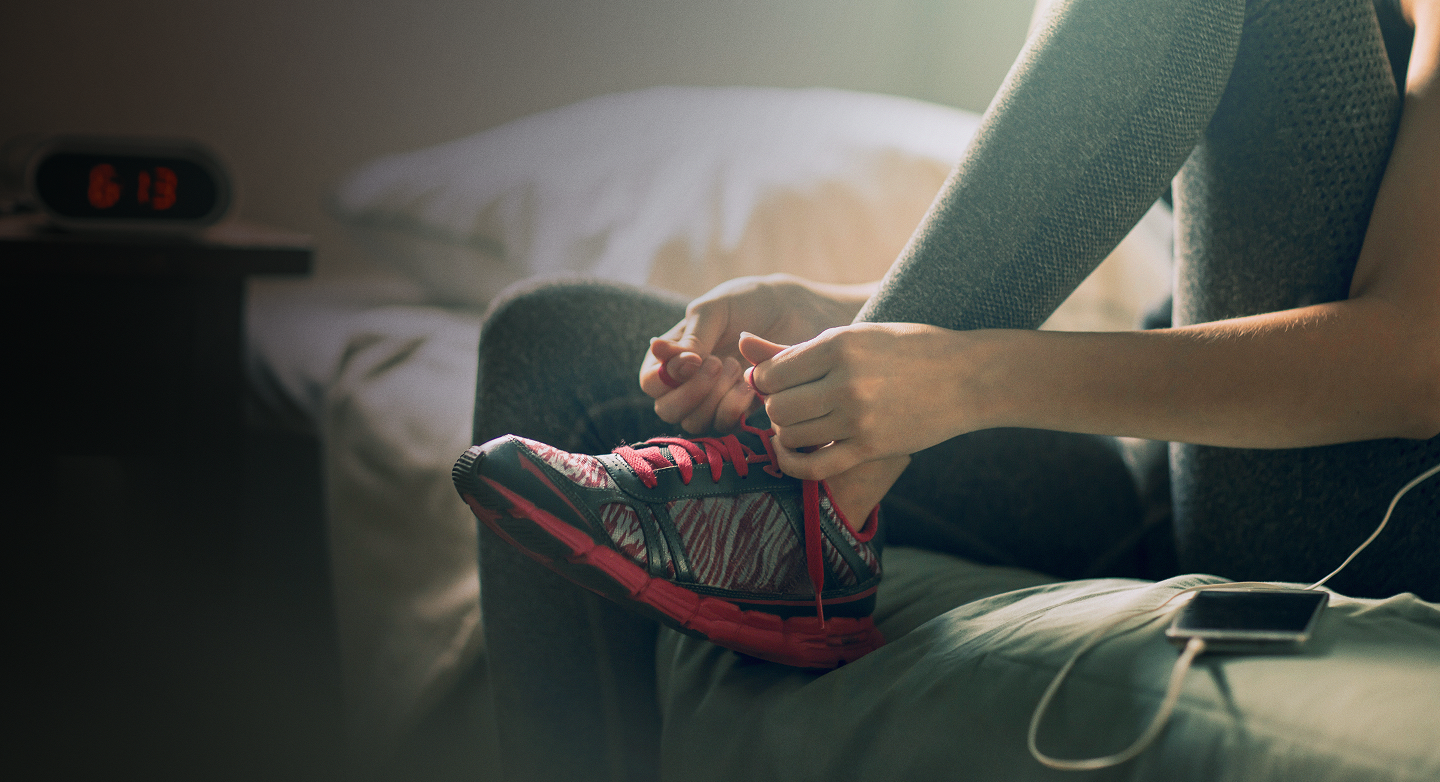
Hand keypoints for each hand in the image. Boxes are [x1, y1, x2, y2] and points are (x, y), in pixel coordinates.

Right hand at [639, 274, 875, 432]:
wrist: (800, 314)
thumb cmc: (754, 302)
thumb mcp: (718, 308)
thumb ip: (691, 335)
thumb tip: (660, 355)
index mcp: (673, 353)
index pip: (651, 381)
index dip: (669, 377)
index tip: (696, 360)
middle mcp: (687, 381)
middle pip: (667, 410)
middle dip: (693, 392)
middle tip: (721, 365)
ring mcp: (712, 400)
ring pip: (694, 423)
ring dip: (715, 399)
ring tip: (739, 370)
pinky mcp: (738, 413)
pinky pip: (723, 428)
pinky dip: (734, 409)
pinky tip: (752, 386)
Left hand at [740, 323, 976, 479]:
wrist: (968, 376)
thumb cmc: (909, 349)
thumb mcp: (856, 336)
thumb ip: (799, 347)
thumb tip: (743, 348)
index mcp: (838, 345)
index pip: (771, 372)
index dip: (765, 380)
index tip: (778, 382)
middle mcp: (844, 381)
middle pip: (776, 406)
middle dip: (774, 408)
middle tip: (789, 404)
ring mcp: (858, 418)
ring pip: (790, 434)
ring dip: (786, 433)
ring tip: (800, 423)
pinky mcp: (870, 448)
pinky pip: (813, 467)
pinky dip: (793, 463)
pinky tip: (794, 452)